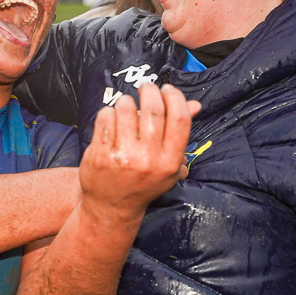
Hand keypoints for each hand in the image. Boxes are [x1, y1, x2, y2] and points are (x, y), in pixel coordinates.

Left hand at [79, 83, 200, 224]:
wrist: (111, 206)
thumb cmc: (142, 182)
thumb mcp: (167, 164)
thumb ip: (179, 134)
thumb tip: (195, 104)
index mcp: (169, 162)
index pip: (179, 119)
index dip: (175, 97)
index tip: (167, 89)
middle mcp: (148, 159)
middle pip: (153, 109)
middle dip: (149, 91)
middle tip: (146, 88)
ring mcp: (122, 156)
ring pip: (126, 108)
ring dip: (126, 101)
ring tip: (126, 105)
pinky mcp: (100, 154)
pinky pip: (105, 117)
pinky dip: (109, 112)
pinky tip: (111, 119)